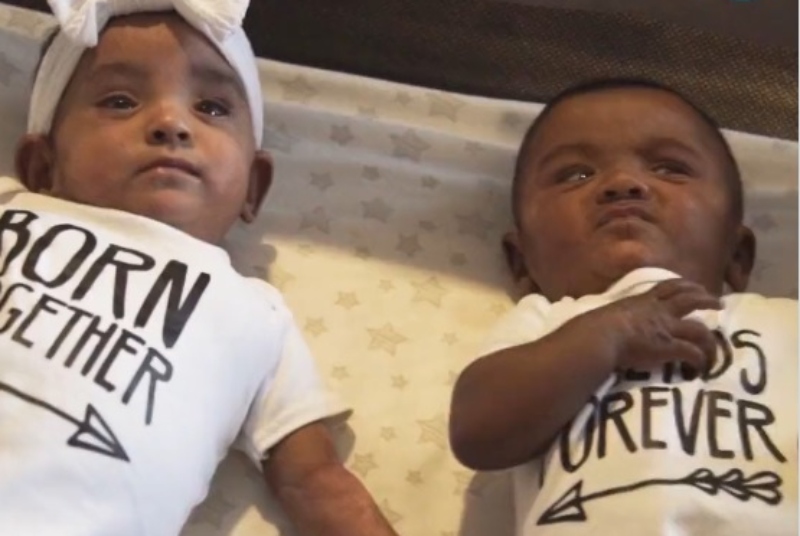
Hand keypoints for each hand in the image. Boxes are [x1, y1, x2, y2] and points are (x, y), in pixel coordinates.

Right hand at [580, 278, 721, 373]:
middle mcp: (659, 311)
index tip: (694, 286)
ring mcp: (666, 329)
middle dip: (706, 299)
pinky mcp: (669, 347)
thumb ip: (617, 316)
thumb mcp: (610, 312)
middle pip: (689, 299)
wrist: (601, 336)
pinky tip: (701, 367)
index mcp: (643, 301)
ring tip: (717, 343)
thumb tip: (608, 322)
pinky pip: (692, 352)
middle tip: (718, 303)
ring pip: (698, 328)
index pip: (668, 287)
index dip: (684, 285)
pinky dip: (700, 359)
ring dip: (710, 337)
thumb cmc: (597, 325)